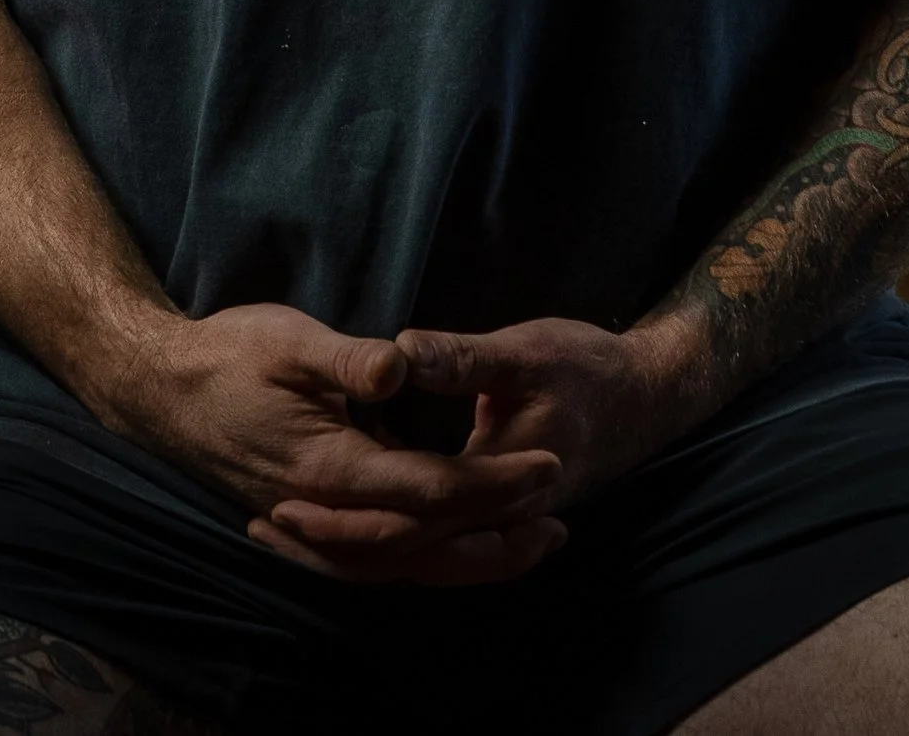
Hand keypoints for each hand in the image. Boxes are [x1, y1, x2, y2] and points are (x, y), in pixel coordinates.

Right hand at [101, 303, 565, 586]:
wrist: (161, 391)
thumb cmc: (228, 355)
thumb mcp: (287, 338)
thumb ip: (346, 358)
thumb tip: (400, 365)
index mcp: (328, 467)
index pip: (428, 488)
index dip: (492, 484)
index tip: (547, 468)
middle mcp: (325, 512)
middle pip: (426, 543)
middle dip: (497, 534)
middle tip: (558, 519)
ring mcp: (315, 527)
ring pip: (404, 564)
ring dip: (468, 558)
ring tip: (528, 544)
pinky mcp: (310, 526)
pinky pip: (378, 563)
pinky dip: (424, 564)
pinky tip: (455, 551)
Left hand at [264, 314, 700, 584]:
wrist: (646, 394)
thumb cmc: (587, 366)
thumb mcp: (526, 351)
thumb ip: (462, 358)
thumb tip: (400, 354)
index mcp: (500, 484)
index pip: (408, 521)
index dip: (342, 516)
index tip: (281, 500)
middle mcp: (497, 522)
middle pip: (403, 555)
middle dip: (331, 545)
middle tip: (263, 528)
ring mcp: (497, 526)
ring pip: (413, 559)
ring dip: (351, 549)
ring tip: (286, 533)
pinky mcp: (491, 516)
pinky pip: (429, 545)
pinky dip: (383, 540)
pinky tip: (345, 522)